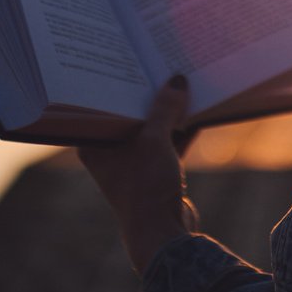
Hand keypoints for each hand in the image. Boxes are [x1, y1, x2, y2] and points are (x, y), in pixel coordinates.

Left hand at [78, 75, 200, 272]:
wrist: (164, 236)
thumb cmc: (146, 187)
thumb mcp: (155, 141)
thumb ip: (165, 108)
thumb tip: (177, 80)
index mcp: (95, 144)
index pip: (101, 103)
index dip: (116, 80)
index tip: (130, 56)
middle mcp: (109, 153)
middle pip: (129, 113)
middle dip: (148, 92)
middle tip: (160, 63)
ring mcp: (132, 163)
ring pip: (150, 128)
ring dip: (167, 111)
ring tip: (182, 83)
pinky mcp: (155, 173)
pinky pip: (167, 142)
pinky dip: (180, 129)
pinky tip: (196, 110)